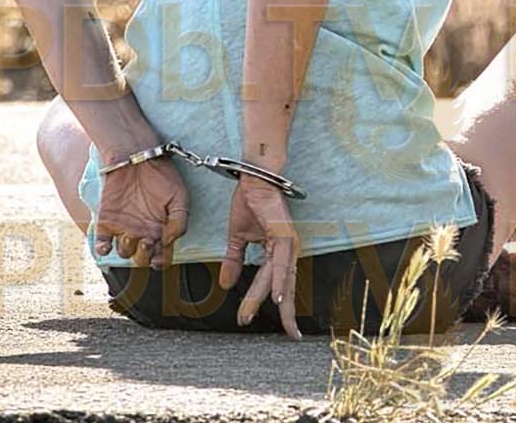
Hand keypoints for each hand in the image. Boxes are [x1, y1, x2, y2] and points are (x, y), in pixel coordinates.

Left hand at [93, 157, 188, 269]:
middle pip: (142, 258)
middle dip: (145, 255)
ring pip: (124, 252)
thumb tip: (169, 242)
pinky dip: (102, 248)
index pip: (162, 256)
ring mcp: (124, 228)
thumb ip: (180, 221)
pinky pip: (101, 244)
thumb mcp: (180, 196)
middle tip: (148, 241)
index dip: (161, 262)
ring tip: (133, 233)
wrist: (137, 158)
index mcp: (162, 229)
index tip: (159, 259)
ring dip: (128, 249)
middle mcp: (143, 232)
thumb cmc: (162, 175)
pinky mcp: (107, 222)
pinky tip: (107, 244)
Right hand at [220, 177, 302, 338]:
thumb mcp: (236, 239)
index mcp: (278, 252)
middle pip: (287, 287)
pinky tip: (278, 295)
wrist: (253, 180)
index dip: (277, 306)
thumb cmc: (249, 204)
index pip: (277, 285)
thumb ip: (233, 261)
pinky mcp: (283, 233)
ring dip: (274, 300)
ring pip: (281, 278)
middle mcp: (287, 250)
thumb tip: (225, 285)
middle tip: (290, 335)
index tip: (280, 327)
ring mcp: (288, 242)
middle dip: (287, 313)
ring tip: (276, 322)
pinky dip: (280, 278)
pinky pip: (280, 261)